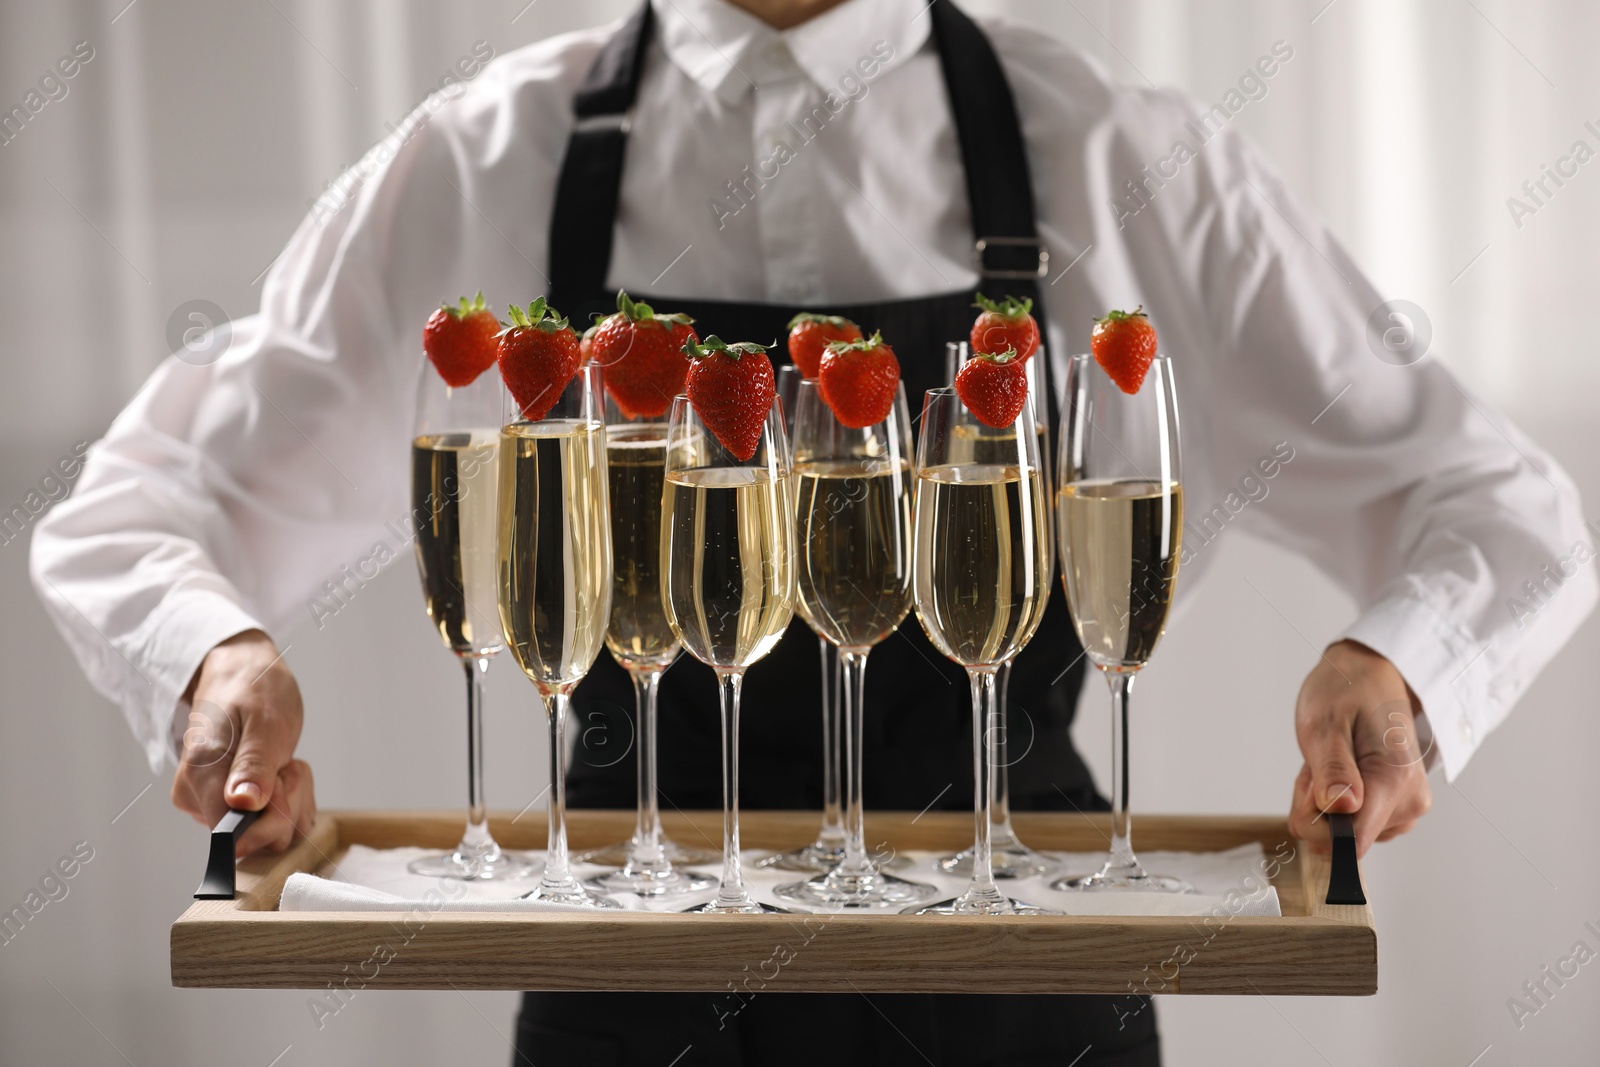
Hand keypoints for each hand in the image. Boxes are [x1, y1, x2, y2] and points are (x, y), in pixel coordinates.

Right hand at [170, 630, 315, 856]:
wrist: (242, 674)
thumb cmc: (252, 689)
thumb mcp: (264, 721)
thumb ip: (254, 764)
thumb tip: (242, 804)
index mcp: (198, 779)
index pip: (234, 836)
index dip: (271, 816)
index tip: (280, 778)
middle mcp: (198, 801)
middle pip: (259, 838)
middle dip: (288, 801)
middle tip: (284, 761)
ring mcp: (215, 807)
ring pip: (272, 832)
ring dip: (292, 796)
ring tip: (281, 760)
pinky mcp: (233, 809)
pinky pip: (275, 823)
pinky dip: (289, 798)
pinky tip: (281, 770)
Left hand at [1286, 639, 1431, 857]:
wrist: (1369, 675)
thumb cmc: (1345, 692)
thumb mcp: (1326, 723)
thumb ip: (1332, 769)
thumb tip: (1342, 808)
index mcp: (1396, 781)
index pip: (1352, 842)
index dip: (1316, 823)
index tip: (1309, 786)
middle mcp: (1410, 803)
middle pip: (1342, 839)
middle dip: (1315, 804)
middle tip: (1319, 760)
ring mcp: (1405, 809)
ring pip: (1343, 833)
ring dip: (1322, 800)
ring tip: (1332, 758)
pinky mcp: (1396, 810)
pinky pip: (1352, 824)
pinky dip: (1334, 800)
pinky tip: (1341, 768)